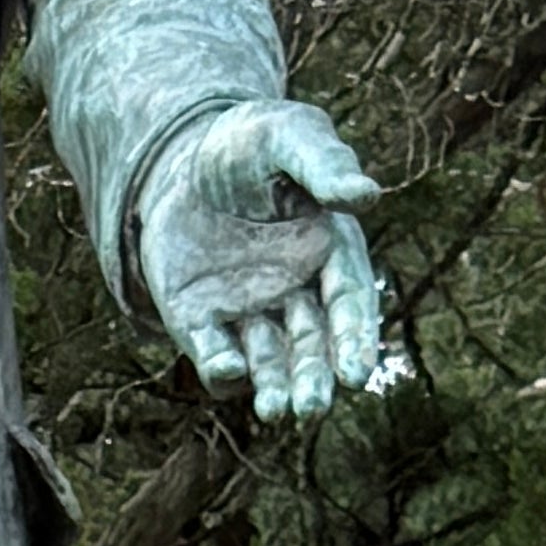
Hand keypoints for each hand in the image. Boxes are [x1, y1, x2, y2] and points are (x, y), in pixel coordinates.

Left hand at [135, 102, 385, 424]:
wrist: (179, 157)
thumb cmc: (248, 142)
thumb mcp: (287, 136)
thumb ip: (323, 165)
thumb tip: (365, 195)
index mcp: (328, 250)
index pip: (349, 303)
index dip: (355, 339)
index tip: (357, 373)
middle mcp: (294, 292)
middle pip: (311, 344)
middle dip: (313, 377)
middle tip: (311, 406)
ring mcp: (248, 312)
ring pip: (268, 362)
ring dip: (274, 386)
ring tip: (276, 409)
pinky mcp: (201, 322)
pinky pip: (215, 355)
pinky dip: (220, 367)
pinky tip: (227, 369)